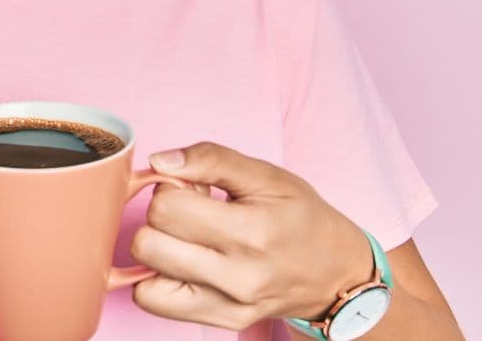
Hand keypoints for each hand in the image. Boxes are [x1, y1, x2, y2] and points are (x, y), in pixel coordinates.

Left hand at [128, 141, 374, 332]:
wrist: (337, 272)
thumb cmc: (301, 217)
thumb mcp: (266, 175)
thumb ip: (211, 159)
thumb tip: (158, 161)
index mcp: (250, 230)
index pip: (165, 208)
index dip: (170, 188)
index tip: (194, 188)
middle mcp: (238, 276)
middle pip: (148, 243)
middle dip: (161, 219)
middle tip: (193, 213)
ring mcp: (228, 305)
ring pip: (144, 277)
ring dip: (159, 250)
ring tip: (191, 239)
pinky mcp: (223, 321)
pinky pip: (155, 302)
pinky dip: (158, 279)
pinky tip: (183, 263)